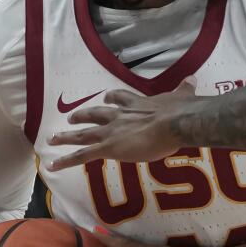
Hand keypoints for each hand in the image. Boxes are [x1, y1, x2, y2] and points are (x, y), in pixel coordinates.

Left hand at [47, 82, 193, 170]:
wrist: (173, 122)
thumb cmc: (179, 112)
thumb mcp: (182, 97)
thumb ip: (184, 90)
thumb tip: (193, 79)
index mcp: (136, 104)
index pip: (120, 98)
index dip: (113, 98)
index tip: (107, 97)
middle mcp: (119, 116)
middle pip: (95, 114)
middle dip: (82, 116)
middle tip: (71, 117)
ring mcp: (111, 132)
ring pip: (82, 135)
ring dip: (66, 137)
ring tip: (52, 140)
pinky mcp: (108, 147)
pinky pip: (81, 156)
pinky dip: (65, 161)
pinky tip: (52, 167)